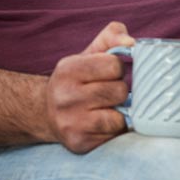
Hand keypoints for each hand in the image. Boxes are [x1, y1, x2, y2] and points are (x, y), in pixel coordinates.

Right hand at [44, 22, 133, 153]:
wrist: (47, 112)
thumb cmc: (76, 80)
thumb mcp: (88, 54)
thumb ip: (111, 37)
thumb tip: (132, 42)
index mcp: (68, 69)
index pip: (114, 65)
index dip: (117, 69)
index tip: (108, 73)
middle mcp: (66, 96)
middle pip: (119, 91)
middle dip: (119, 91)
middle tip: (108, 93)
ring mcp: (71, 122)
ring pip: (119, 117)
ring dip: (118, 113)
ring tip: (106, 109)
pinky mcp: (79, 143)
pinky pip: (114, 136)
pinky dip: (113, 130)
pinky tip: (102, 124)